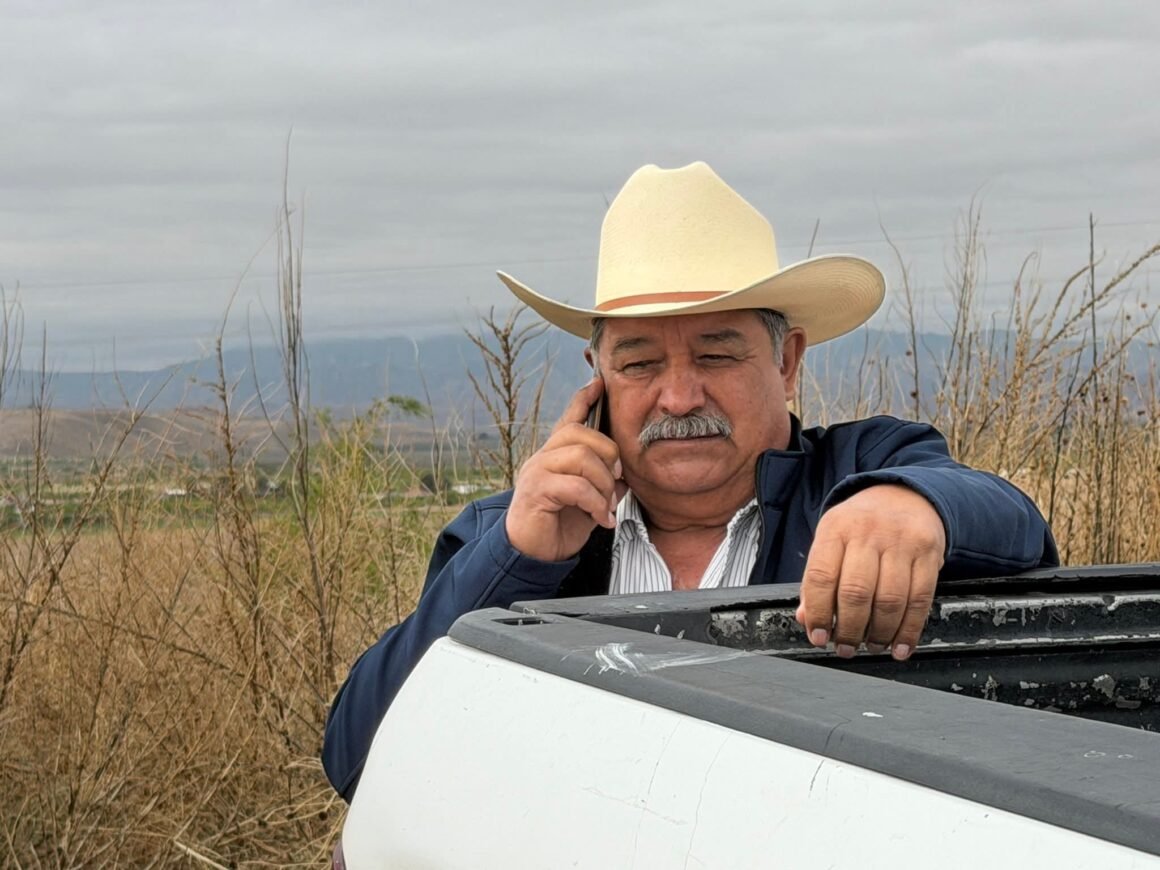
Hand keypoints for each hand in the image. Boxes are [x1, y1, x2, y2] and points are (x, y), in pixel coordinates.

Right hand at [505, 377, 626, 561]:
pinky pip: (576, 486)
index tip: (597, 383)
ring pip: (581, 457)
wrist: (532, 556)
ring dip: (603, 484)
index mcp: (555, 456)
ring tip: (607, 507)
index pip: (569, 419)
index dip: (583, 399)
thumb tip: (624, 479)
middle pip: (580, 433)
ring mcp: (537, 472)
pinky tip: (601, 520)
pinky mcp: (536, 491)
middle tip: (616, 482)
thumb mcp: (588, 503)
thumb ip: (604, 486)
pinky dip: (596, 504)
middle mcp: (543, 457)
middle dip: (608, 456)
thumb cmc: (558, 527)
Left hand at [796, 484, 945, 660]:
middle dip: (849, 629)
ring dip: (879, 633)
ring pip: (890, 599)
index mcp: (835, 529)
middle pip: (856, 591)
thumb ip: (816, 579)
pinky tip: (899, 646)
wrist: (905, 495)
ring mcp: (900, 542)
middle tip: (845, 648)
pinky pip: (920, 599)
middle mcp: (867, 533)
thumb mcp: (831, 539)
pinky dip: (909, 630)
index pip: (821, 576)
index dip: (818, 613)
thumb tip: (806, 618)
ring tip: (872, 646)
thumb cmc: (861, 525)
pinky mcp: (928, 553)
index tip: (818, 637)